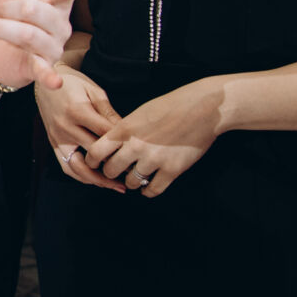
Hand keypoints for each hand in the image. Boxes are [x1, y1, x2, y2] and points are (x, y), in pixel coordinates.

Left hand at [0, 0, 113, 91]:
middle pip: (36, 10)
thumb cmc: (11, 15)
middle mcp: (59, 24)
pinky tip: (53, 81)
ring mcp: (51, 48)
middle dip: (9, 6)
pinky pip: (44, 70)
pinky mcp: (39, 67)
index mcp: (56, 1)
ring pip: (26, 33)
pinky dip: (48, 75)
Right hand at [36, 64, 127, 190]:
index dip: (124, 145)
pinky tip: (98, 181)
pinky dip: (82, 177)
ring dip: (98, 180)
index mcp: (77, 111)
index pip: (105, 135)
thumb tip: (128, 133)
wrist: (46, 82)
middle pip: (94, 154)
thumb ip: (110, 113)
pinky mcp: (54, 144)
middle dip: (116, 165)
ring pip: (78, 168)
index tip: (140, 153)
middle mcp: (65, 128)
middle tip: (136, 172)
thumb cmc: (73, 83)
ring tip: (117, 186)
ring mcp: (57, 138)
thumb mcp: (95, 91)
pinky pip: (67, 167)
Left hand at [79, 80, 226, 196]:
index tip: (96, 163)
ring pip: (131, 182)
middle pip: (111, 170)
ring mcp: (154, 159)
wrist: (203, 108)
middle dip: (112, 172)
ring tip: (134, 177)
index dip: (93, 160)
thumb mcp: (140, 112)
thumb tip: (113, 145)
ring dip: (131, 182)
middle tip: (117, 171)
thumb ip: (124, 129)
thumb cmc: (172, 106)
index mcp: (125, 129)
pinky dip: (148, 191)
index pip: (96, 152)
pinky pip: (153, 190)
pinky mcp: (172, 170)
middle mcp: (136, 146)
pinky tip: (148, 186)